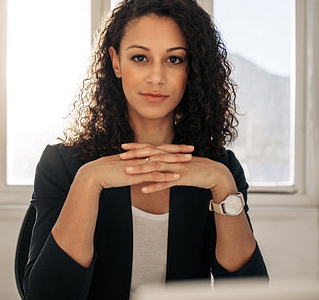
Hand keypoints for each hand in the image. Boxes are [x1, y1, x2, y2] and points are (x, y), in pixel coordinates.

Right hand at [74, 143, 193, 193]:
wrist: (94, 174)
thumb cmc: (105, 173)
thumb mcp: (121, 168)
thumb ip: (130, 168)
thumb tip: (137, 170)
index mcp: (136, 154)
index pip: (156, 149)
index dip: (169, 148)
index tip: (181, 147)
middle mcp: (139, 157)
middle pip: (162, 151)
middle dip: (178, 150)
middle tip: (191, 149)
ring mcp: (138, 165)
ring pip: (161, 161)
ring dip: (176, 161)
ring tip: (189, 161)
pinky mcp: (136, 175)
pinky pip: (154, 175)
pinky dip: (166, 175)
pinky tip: (177, 176)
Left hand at [120, 143, 235, 196]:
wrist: (215, 174)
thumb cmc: (196, 169)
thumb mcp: (179, 164)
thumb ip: (167, 163)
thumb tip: (154, 162)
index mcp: (170, 154)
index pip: (150, 148)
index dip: (136, 147)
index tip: (123, 147)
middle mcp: (171, 159)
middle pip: (150, 155)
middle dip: (134, 155)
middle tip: (120, 156)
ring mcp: (176, 168)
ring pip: (155, 168)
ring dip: (140, 170)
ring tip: (127, 171)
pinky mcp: (182, 178)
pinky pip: (166, 183)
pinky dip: (154, 186)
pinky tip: (143, 190)